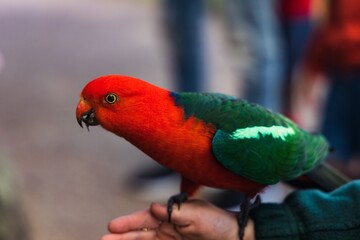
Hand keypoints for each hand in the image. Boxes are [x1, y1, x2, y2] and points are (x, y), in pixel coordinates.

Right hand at [101, 199, 254, 239]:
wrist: (236, 238)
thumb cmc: (218, 223)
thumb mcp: (198, 214)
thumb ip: (176, 211)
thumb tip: (153, 206)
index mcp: (171, 215)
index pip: (145, 218)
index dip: (128, 222)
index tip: (112, 226)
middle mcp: (168, 227)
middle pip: (140, 233)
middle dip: (122, 236)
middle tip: (103, 239)